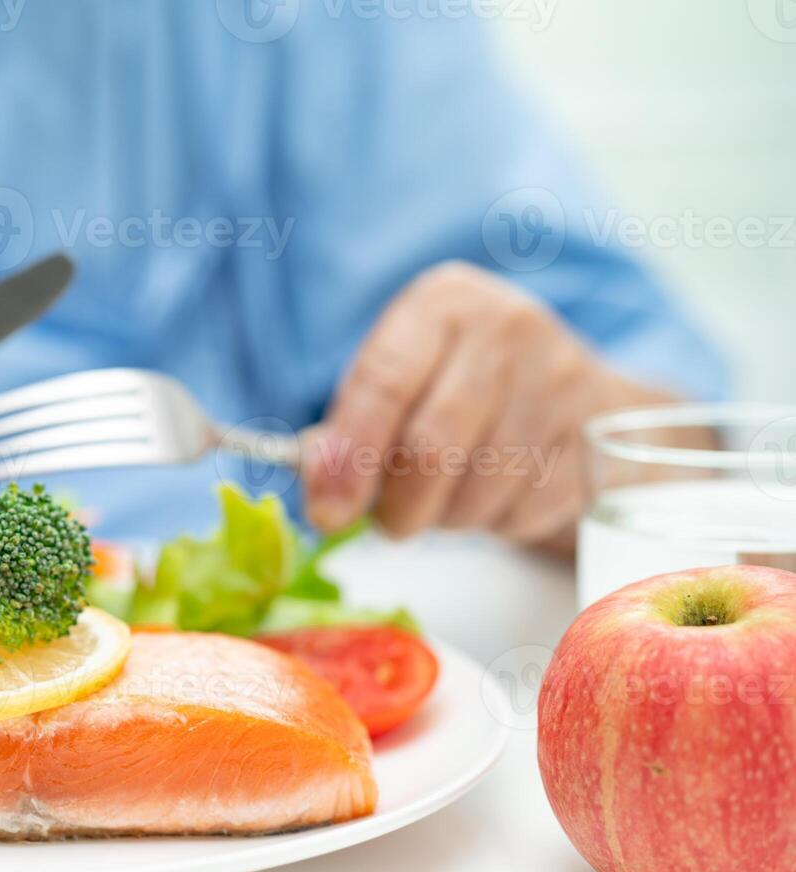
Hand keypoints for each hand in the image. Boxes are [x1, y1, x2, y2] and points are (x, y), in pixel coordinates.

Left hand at [301, 262, 673, 549]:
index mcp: (442, 303)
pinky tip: (495, 492)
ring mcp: (560, 381)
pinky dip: (493, 523)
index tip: (327, 511)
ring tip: (446, 496)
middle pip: (432, 448)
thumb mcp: (397, 382)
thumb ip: (346, 432)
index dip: (350, 455)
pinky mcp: (593, 440)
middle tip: (387, 522)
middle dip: (397, 506)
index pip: (384, 383)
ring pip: (477, 491)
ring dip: (446, 517)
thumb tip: (322, 494)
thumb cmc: (458, 387)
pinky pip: (521, 512)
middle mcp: (506, 328)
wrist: (575, 393)